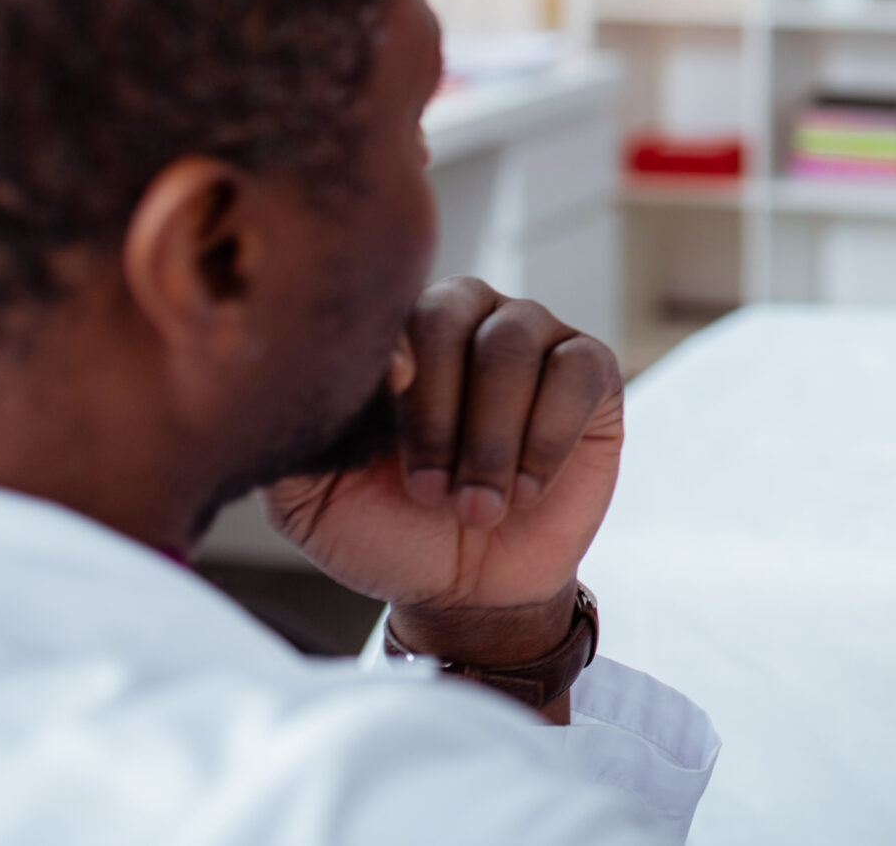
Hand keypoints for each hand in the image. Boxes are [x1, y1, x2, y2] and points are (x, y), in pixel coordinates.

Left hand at [263, 278, 623, 619]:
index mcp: (398, 336)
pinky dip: (547, 438)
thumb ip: (303, 433)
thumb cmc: (387, 533)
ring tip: (478, 508)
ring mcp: (535, 338)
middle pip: (454, 312)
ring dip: (491, 437)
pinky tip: (527, 491)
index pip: (393, 305)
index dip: (394, 346)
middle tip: (430, 493)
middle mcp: (468, 319)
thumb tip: (326, 371)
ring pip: (514, 345)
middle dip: (439, 412)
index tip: (389, 395)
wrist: (467, 590)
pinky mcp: (592, 372)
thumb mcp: (313, 496)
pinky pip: (578, 370)